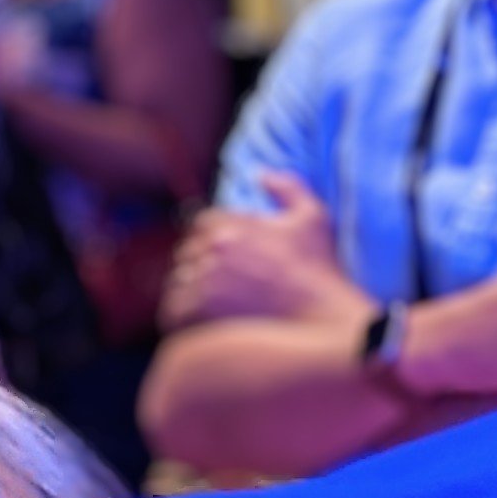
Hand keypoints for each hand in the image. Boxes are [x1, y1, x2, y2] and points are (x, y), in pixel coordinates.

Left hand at [161, 174, 364, 332]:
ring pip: (178, 281)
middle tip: (220, 283)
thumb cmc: (320, 269)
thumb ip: (287, 188)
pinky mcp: (201, 313)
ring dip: (190, 291)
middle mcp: (214, 249)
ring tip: (210, 305)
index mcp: (233, 224)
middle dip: (200, 264)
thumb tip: (259, 174)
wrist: (322, 317)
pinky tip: (202, 323)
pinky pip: (174, 310)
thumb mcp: (312, 217)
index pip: (201, 224)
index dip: (212, 239)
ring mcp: (205, 281)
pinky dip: (183, 317)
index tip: (225, 256)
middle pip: (187, 252)